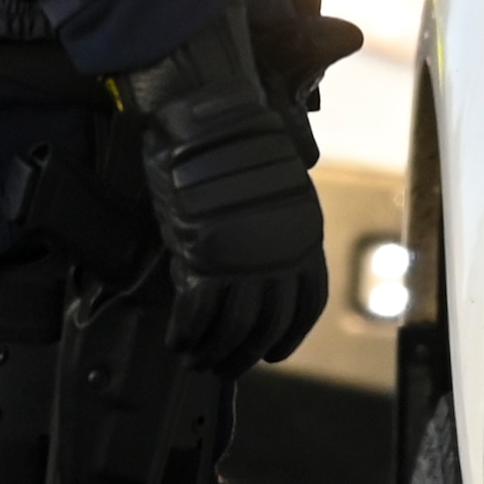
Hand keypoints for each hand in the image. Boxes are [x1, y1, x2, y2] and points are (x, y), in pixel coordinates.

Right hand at [120, 15, 325, 368]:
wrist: (208, 116)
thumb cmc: (234, 142)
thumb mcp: (268, 190)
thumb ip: (266, 231)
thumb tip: (249, 265)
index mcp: (305, 236)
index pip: (305, 305)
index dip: (289, 335)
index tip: (273, 353)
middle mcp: (281, 253)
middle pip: (268, 324)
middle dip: (245, 353)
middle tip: (224, 366)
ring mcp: (245, 258)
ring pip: (234, 328)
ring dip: (214, 352)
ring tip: (196, 361)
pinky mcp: (207, 256)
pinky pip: (199, 313)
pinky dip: (188, 334)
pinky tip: (177, 341)